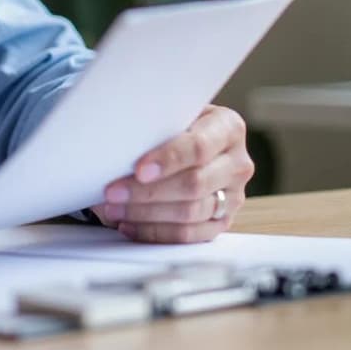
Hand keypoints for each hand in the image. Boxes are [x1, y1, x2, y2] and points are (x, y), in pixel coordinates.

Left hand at [91, 104, 253, 243]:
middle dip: (148, 191)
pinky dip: (155, 232)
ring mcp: (233, 196)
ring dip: (146, 214)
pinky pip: (189, 235)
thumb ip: (156, 126)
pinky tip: (129, 225)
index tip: (139, 170)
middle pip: (195, 184)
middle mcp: (237, 164)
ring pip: (191, 213)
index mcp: (229, 128)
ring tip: (114, 209)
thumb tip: (117, 144)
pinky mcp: (222, 221)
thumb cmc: (176, 125)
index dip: (169, 159)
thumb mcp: (172, 114)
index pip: (200, 147)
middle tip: (113, 192)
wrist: (193, 142)